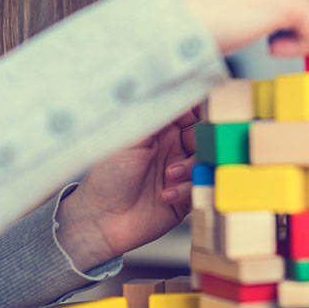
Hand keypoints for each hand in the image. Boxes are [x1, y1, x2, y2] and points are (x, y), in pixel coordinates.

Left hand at [54, 107, 199, 271]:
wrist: (98, 219)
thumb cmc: (107, 176)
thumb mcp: (133, 138)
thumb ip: (160, 114)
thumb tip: (182, 88)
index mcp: (161, 130)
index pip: (192, 112)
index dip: (202, 111)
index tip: (210, 111)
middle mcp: (173, 149)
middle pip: (206, 137)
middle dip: (204, 141)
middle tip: (193, 146)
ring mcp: (180, 174)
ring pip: (207, 163)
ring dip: (192, 168)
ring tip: (169, 176)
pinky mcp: (185, 198)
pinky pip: (201, 189)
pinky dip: (187, 190)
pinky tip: (166, 195)